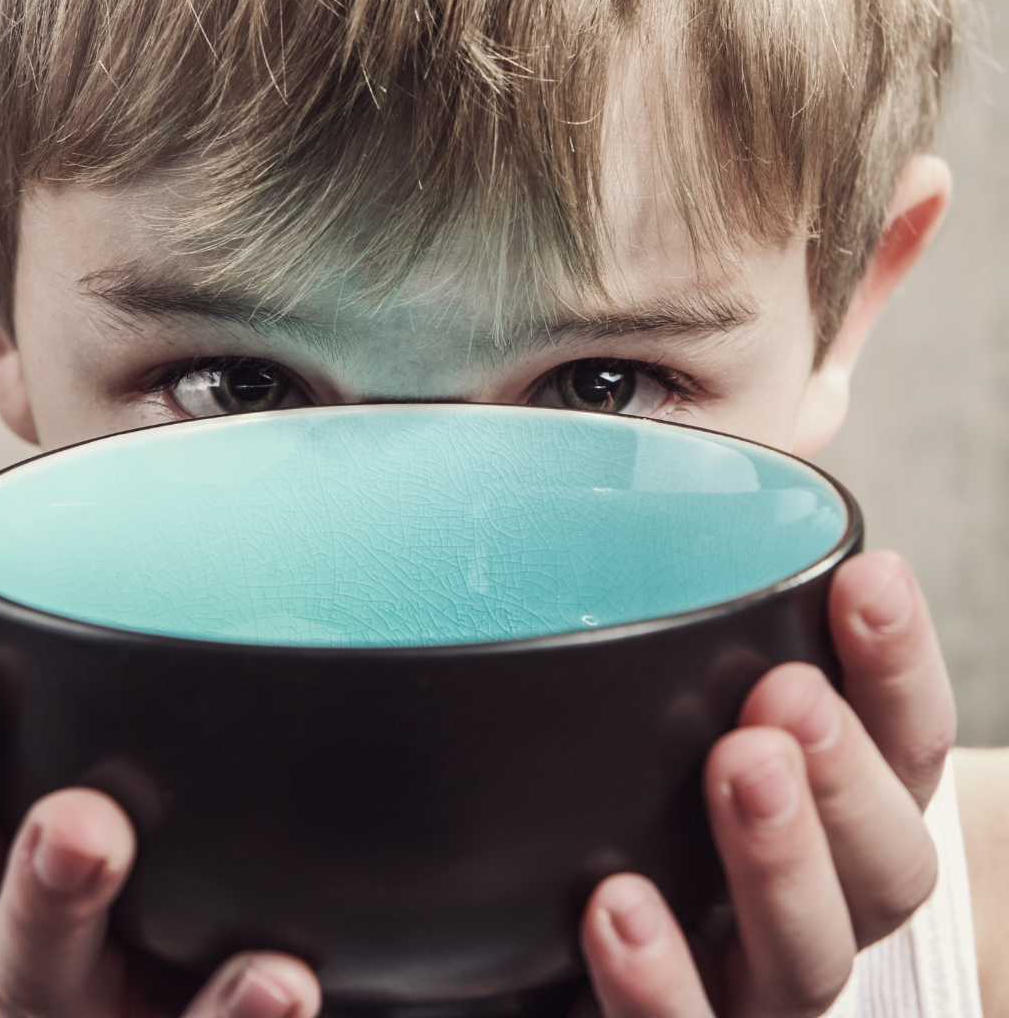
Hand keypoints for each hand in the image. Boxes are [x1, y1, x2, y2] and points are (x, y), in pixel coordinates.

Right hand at [0, 668, 321, 1017]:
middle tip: (82, 825)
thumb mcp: (142, 766)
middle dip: (42, 888)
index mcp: (17, 877)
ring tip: (262, 969)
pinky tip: (291, 983)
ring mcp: (133, 1015)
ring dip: (195, 1004)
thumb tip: (129, 459)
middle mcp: (60, 960)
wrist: (276, 959)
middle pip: (16, 944)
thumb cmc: (183, 844)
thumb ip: (136, 673)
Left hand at [576, 549, 955, 1016]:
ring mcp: (743, 980)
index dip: (901, 671)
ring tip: (737, 772)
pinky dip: (662, 988)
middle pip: (886, 869)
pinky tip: (618, 909)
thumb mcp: (650, 683)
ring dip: (782, 867)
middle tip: (787, 698)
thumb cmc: (609, 782)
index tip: (870, 580)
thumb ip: (686, 605)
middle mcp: (808, 900)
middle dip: (849, 778)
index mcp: (829, 809)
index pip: (903, 744)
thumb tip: (714, 468)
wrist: (531, 953)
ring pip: (809, 963)